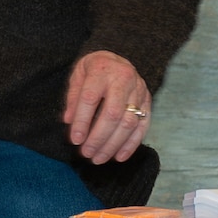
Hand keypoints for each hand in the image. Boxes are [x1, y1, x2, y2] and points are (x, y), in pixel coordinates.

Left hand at [63, 50, 150, 164]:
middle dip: (98, 138)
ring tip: (98, 158)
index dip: (82, 121)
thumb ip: (73, 98)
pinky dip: (131, 144)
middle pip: (112, 114)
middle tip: (86, 153)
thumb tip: (69, 122)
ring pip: (129, 122)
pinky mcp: (147, 100)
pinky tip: (119, 156)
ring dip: (113, 145)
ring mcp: (138, 90)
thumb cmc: (94, 69)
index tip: (75, 140)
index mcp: (102, 70)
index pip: (90, 99)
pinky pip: (143, 125)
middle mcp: (123, 78)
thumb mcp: (78, 75)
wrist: (116, 59)